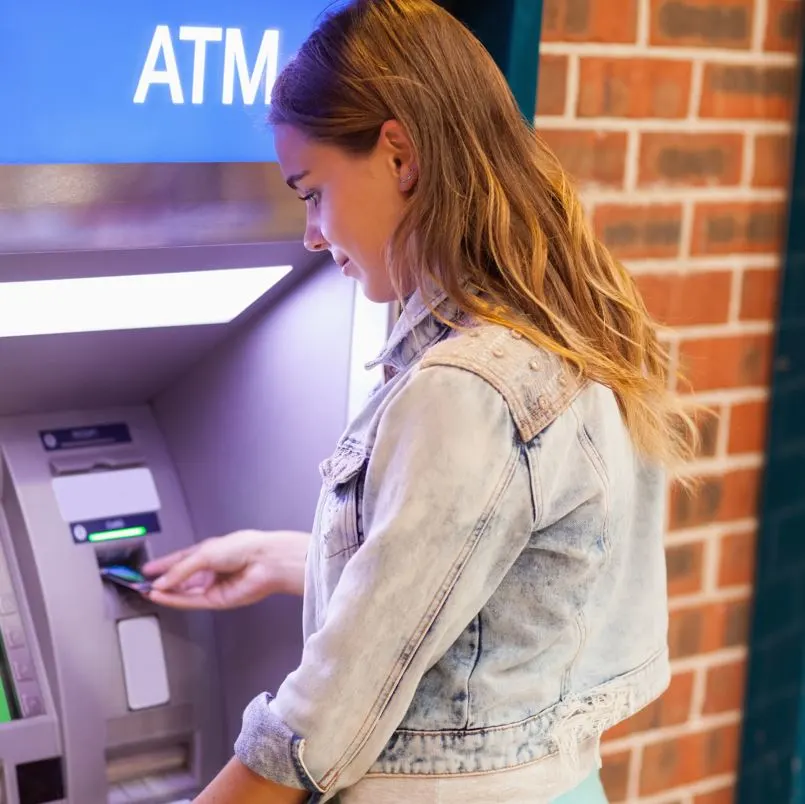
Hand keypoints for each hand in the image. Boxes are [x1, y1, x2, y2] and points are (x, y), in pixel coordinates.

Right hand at [142, 530, 308, 609]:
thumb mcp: (204, 553)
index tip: (147, 569)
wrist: (265, 562)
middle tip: (142, 583)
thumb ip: (180, 569)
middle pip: (181, 578)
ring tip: (147, 591)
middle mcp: (210, 569)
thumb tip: (162, 582)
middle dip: (162, 581)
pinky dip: (174, 600)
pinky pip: (191, 601)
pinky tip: (161, 596)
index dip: (163, 565)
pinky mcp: (216, 600)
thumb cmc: (244, 547)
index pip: (180, 560)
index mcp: (209, 552)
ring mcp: (213, 585)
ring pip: (183, 591)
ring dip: (165, 592)